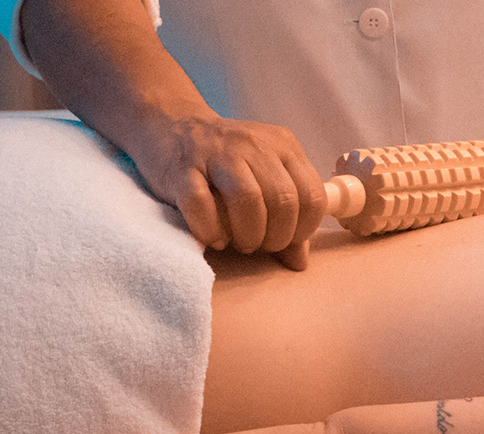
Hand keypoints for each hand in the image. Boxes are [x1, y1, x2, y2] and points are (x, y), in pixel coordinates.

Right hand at [127, 114, 325, 269]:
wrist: (171, 124)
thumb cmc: (225, 160)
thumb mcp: (264, 177)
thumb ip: (287, 214)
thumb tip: (299, 260)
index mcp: (283, 146)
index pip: (312, 194)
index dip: (304, 229)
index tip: (288, 241)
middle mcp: (253, 145)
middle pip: (283, 200)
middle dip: (276, 237)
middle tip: (261, 246)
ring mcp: (217, 154)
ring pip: (248, 199)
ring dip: (248, 234)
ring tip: (240, 243)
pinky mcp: (182, 168)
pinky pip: (201, 204)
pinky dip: (210, 230)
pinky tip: (213, 237)